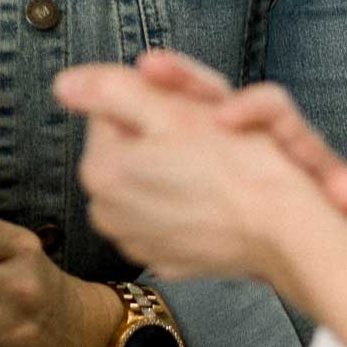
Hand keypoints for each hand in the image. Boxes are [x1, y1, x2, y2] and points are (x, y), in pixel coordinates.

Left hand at [53, 65, 346, 293]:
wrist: (284, 233)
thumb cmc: (235, 166)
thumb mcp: (170, 112)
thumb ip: (109, 91)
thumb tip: (62, 85)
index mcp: (99, 170)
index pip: (110, 110)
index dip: (150, 99)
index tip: (187, 106)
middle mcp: (105, 211)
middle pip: (126, 147)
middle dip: (158, 134)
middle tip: (206, 133)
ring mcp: (134, 241)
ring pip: (144, 179)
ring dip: (169, 165)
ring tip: (213, 164)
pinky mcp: (165, 260)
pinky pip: (164, 214)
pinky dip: (183, 200)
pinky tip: (213, 196)